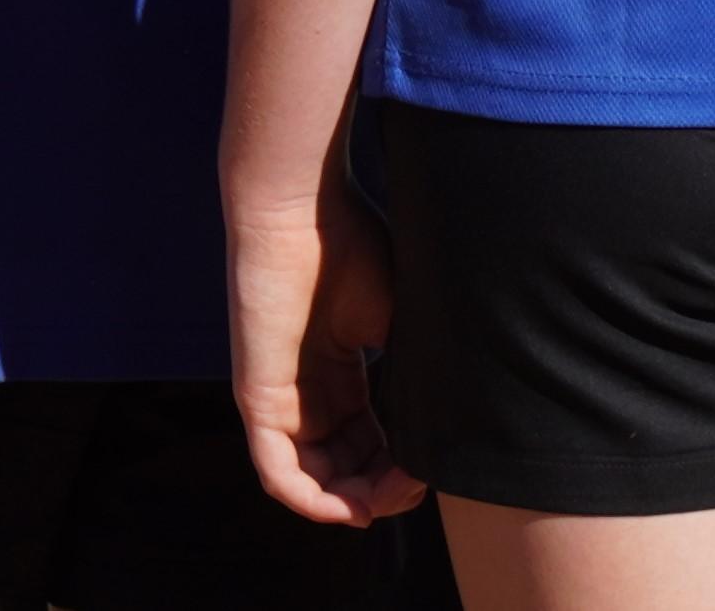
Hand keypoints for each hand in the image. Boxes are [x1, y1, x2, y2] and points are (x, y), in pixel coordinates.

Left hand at [226, 170, 426, 526]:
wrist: (301, 206)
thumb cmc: (350, 246)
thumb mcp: (400, 319)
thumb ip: (419, 370)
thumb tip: (459, 422)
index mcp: (338, 369)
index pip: (368, 442)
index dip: (403, 466)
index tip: (438, 466)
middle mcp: (306, 389)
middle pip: (344, 468)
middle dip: (385, 491)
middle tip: (419, 487)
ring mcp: (278, 395)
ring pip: (311, 481)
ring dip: (354, 504)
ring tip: (391, 500)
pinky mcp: (255, 397)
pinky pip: (277, 472)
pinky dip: (313, 502)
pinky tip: (352, 509)